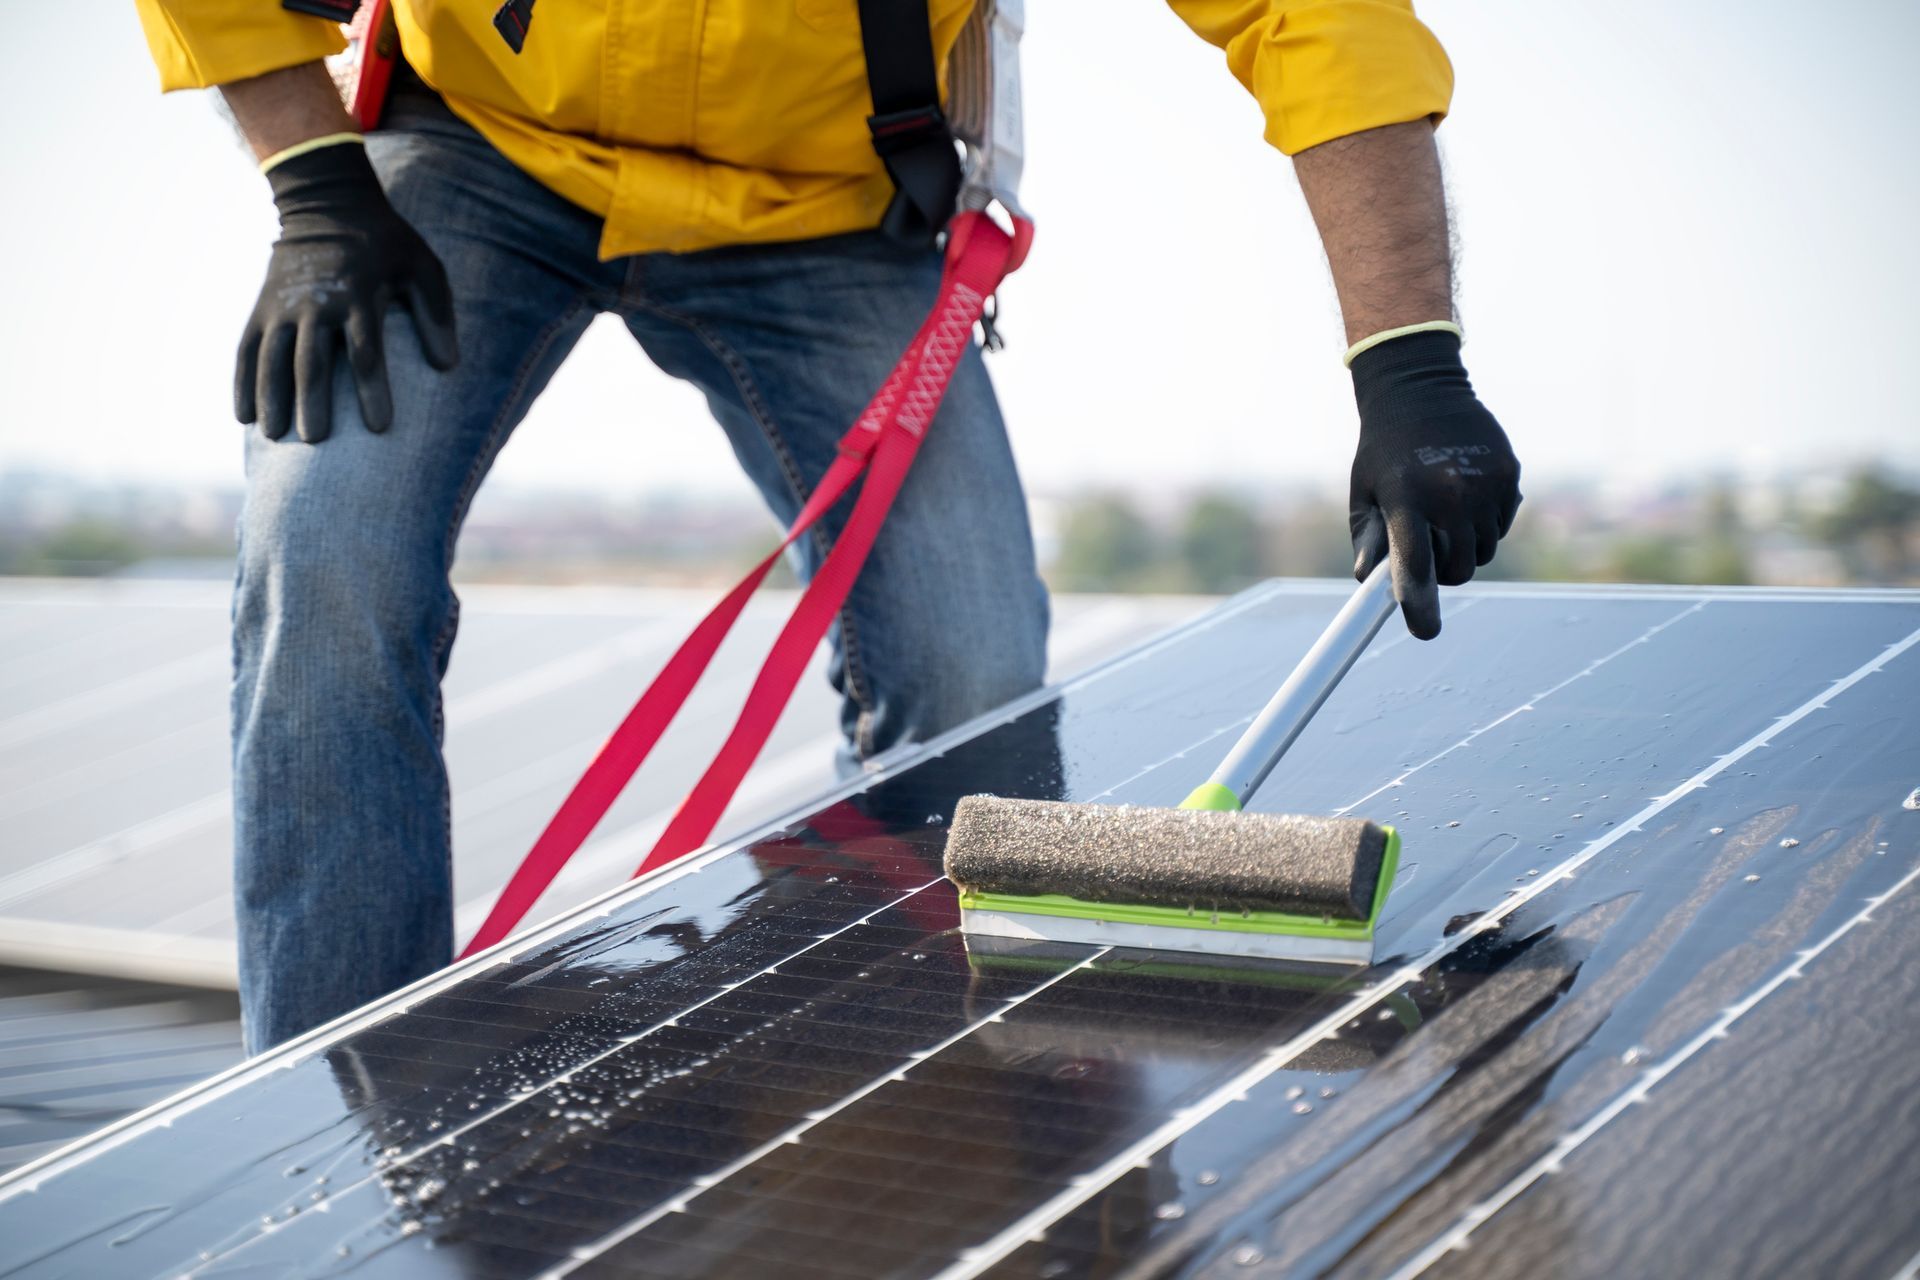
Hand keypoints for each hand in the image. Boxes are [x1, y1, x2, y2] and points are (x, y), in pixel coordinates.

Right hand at [235, 139, 456, 442]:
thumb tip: (448, 365)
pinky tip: (243, 417)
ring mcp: (282, 307)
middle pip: (310, 360)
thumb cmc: (386, 244)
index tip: (379, 428)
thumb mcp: (421, 267)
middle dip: (312, 401)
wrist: (327, 203)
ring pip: (271, 358)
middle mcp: (315, 304)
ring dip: (271, 398)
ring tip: (275, 436)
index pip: (365, 352)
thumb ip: (436, 313)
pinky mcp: (261, 308)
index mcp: (358, 296)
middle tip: (316, 440)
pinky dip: (242, 382)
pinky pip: (246, 349)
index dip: (371, 391)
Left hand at [1348, 329, 1520, 638]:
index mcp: (1406, 497)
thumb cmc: (1384, 451)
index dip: (1419, 602)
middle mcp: (1449, 492)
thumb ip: (1370, 538)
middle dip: (1444, 572)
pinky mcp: (1509, 475)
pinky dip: (1486, 524)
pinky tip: (1465, 494)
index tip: (1425, 631)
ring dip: (1465, 548)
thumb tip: (1370, 579)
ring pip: (1483, 552)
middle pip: (1459, 569)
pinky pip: (1501, 526)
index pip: (1415, 563)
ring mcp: (1484, 484)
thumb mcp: (1364, 491)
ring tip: (1443, 513)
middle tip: (1428, 547)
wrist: (1421, 391)